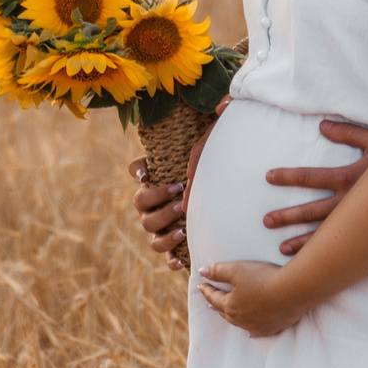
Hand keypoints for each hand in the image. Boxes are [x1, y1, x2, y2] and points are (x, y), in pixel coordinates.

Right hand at [128, 116, 216, 270]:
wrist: (229, 195)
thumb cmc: (214, 167)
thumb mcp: (214, 147)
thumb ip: (217, 124)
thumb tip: (222, 106)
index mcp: (157, 181)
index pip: (137, 177)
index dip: (142, 176)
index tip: (155, 175)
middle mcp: (156, 206)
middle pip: (141, 210)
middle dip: (159, 204)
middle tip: (180, 196)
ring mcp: (165, 228)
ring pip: (151, 237)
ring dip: (163, 233)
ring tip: (182, 228)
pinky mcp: (179, 247)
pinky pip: (167, 258)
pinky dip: (171, 260)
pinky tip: (181, 260)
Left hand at [197, 261, 308, 336]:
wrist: (294, 291)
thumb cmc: (264, 278)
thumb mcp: (237, 269)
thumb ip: (218, 271)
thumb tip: (202, 272)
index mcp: (231, 305)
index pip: (214, 297)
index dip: (207, 290)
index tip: (201, 286)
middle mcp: (241, 319)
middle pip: (225, 312)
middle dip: (216, 305)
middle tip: (211, 301)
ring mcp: (257, 326)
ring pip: (239, 323)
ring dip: (231, 317)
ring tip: (227, 314)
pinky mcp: (272, 328)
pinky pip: (257, 332)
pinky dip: (251, 331)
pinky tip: (250, 333)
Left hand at [261, 119, 367, 255]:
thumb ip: (347, 133)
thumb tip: (322, 125)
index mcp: (349, 178)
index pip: (310, 177)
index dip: (288, 177)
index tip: (268, 176)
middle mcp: (351, 203)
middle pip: (311, 211)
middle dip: (287, 216)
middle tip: (266, 220)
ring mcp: (360, 221)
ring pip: (325, 235)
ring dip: (301, 242)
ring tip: (281, 248)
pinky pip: (344, 246)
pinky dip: (327, 255)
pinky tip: (313, 262)